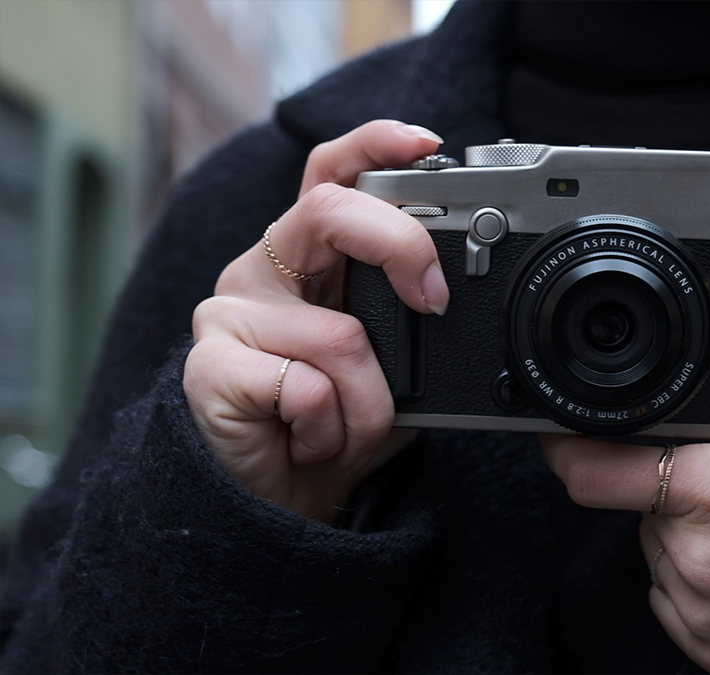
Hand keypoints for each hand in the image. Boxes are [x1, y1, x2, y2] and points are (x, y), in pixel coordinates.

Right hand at [183, 120, 446, 521]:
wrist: (283, 502)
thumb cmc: (336, 424)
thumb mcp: (392, 364)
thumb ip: (409, 319)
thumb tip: (452, 296)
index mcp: (307, 258)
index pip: (330, 174)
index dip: (373, 145)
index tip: (427, 143)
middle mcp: (262, 271)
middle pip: (328, 211)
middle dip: (400, 246)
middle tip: (435, 302)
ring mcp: (227, 314)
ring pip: (342, 336)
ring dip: (370, 405)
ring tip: (345, 429)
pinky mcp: (209, 367)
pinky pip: (310, 390)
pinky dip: (332, 430)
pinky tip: (305, 441)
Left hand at [541, 217, 709, 672]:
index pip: (592, 467)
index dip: (578, 444)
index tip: (577, 429)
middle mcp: (694, 550)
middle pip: (632, 499)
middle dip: (661, 477)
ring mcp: (694, 603)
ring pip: (652, 548)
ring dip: (680, 527)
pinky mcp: (699, 643)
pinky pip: (672, 598)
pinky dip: (695, 576)